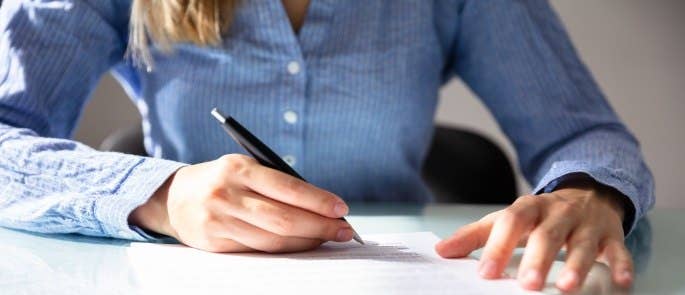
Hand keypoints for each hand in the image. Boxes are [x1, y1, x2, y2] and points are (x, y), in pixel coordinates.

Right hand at [129, 154, 353, 252]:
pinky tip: (303, 245)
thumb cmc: (223, 179)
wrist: (174, 198)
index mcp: (238, 168)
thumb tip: (322, 206)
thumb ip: (276, 183)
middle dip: (320, 226)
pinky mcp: (216, 244)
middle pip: (283, 218)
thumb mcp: (245, 167)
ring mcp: (220, 221)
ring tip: (329, 238)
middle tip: (345, 230)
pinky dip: (286, 250)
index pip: (287, 187)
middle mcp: (227, 194)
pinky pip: (259, 251)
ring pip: (273, 240)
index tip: (342, 208)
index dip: (318, 201)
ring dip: (307, 241)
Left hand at [435, 180, 632, 291]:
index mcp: (529, 208)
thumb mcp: (506, 219)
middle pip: (547, 234)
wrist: (587, 192)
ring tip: (566, 287)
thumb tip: (441, 251)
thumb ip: (475, 235)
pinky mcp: (611, 234)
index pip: (511, 223)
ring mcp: (586, 223)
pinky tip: (621, 281)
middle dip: (538, 258)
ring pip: (583, 242)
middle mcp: (558, 212)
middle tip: (527, 284)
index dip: (498, 246)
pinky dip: (621, 264)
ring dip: (576, 264)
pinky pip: (618, 249)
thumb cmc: (539, 215)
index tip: (486, 273)